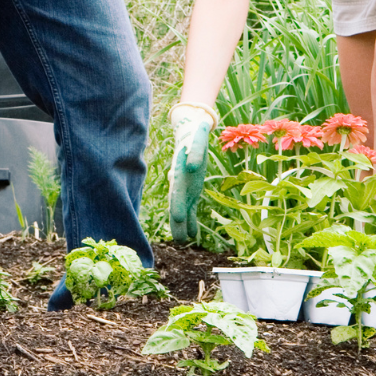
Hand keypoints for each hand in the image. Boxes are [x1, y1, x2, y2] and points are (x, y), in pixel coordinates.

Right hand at [166, 102, 214, 243]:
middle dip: (177, 219)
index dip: (178, 203)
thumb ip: (196, 150)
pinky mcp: (192, 191)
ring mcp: (185, 188)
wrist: (190, 134)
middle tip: (179, 238)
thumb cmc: (195, 134)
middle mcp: (180, 182)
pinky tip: (192, 235)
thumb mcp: (198, 138)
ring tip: (182, 241)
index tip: (179, 216)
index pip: (177, 189)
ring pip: (182, 210)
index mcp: (180, 170)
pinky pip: (191, 209)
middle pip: (177, 203)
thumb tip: (192, 165)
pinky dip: (191, 221)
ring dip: (181, 225)